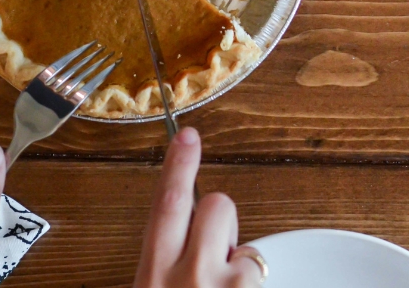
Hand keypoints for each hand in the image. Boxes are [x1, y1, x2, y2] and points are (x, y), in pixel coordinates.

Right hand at [133, 127, 264, 287]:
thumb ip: (166, 261)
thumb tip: (188, 235)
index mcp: (153, 274)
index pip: (166, 204)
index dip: (178, 166)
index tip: (187, 136)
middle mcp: (186, 276)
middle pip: (215, 205)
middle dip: (219, 214)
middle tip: (214, 243)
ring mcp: (218, 284)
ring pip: (239, 236)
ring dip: (233, 254)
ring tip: (220, 286)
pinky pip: (255, 265)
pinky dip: (249, 281)